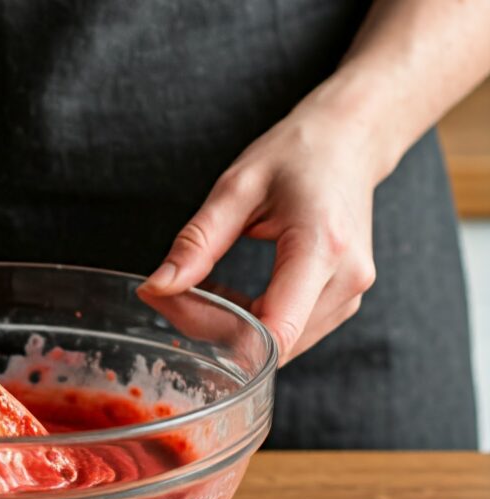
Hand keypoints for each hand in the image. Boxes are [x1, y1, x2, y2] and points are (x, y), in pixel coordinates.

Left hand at [137, 100, 377, 364]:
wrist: (350, 143)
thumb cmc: (296, 156)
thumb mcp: (236, 188)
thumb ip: (196, 243)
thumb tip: (157, 288)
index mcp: (322, 247)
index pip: (274, 331)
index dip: (213, 331)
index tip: (171, 304)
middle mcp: (345, 281)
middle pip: (269, 342)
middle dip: (211, 328)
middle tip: (170, 293)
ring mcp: (349, 297)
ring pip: (277, 346)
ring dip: (229, 329)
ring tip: (200, 288)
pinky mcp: (342, 304)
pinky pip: (288, 334)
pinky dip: (250, 324)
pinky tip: (229, 297)